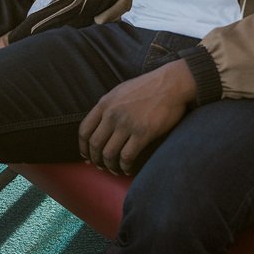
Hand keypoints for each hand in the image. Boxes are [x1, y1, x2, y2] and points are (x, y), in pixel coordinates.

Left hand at [78, 60, 195, 175]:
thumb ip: (108, 107)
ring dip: (110, 166)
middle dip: (96, 160)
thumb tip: (100, 125)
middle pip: (95, 145)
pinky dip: (125, 167)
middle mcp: (112, 114)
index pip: (84, 130)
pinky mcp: (143, 133)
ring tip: (115, 170)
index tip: (87, 156)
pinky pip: (127, 157)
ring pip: (109, 154)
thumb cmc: (147, 87)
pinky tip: (128, 169)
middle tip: (101, 167)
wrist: (171, 83)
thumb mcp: (120, 92)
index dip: (83, 147)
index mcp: (105, 103)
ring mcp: (127, 124)